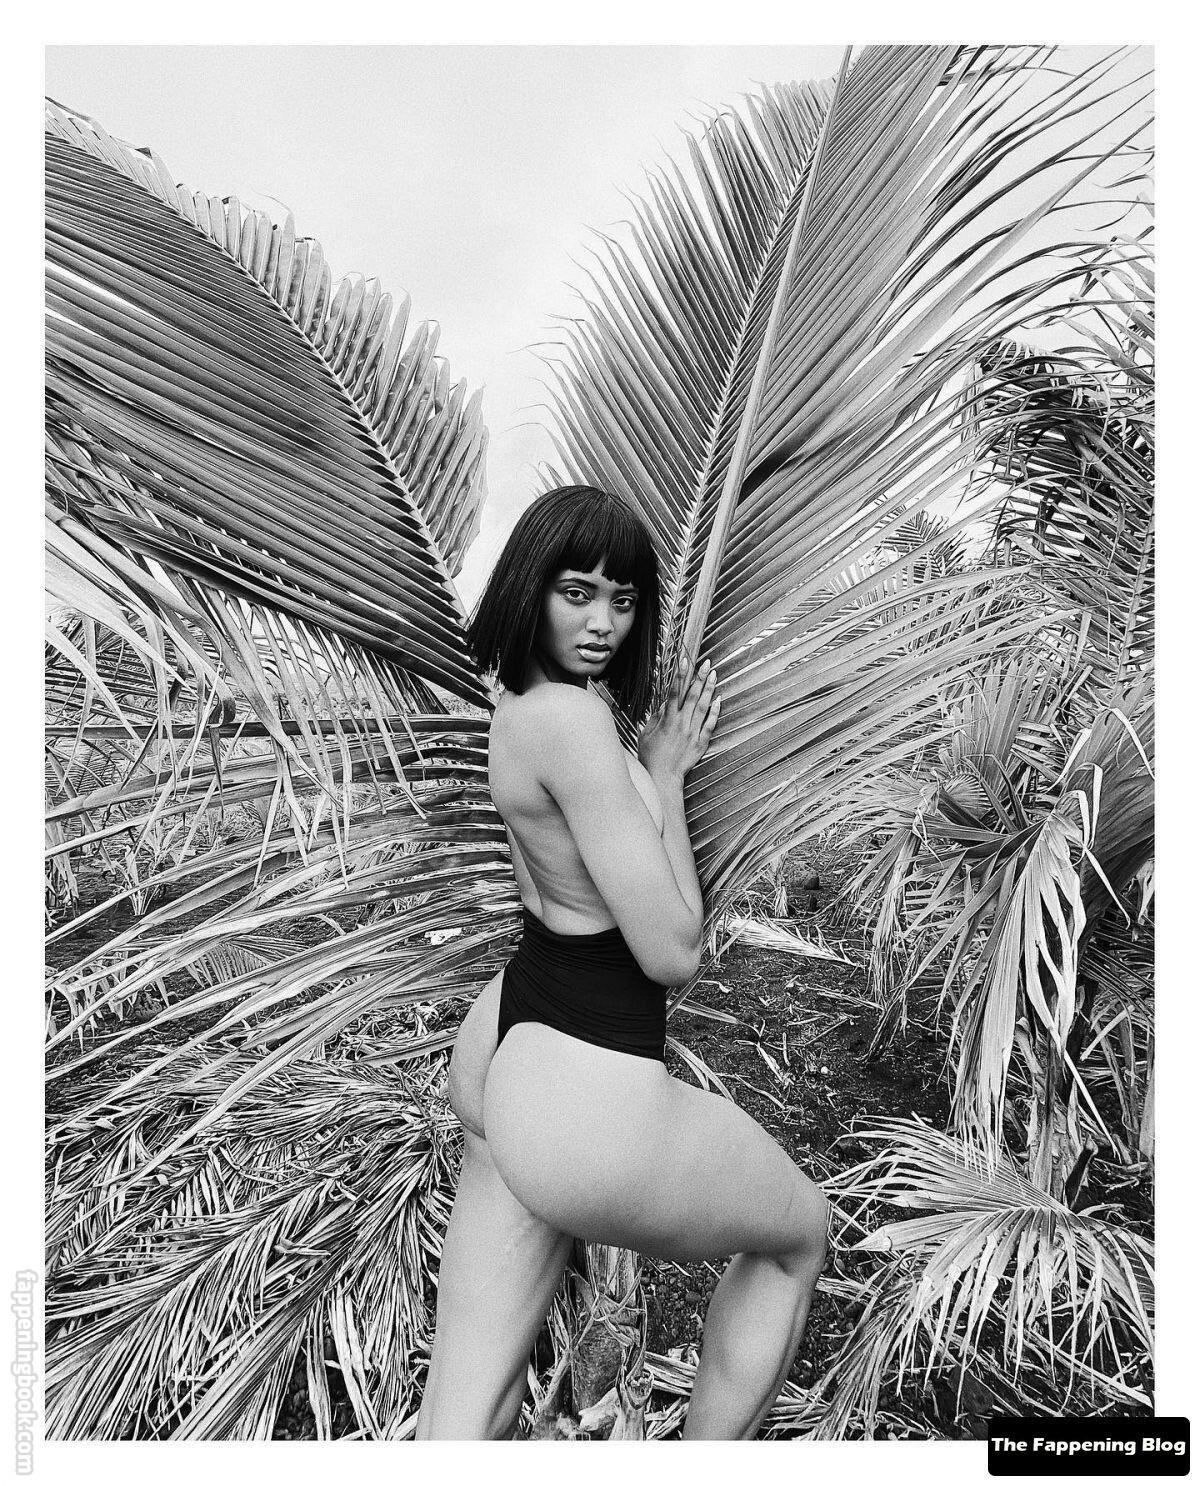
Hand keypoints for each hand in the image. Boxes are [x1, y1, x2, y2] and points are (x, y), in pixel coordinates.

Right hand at [637, 656, 720, 782]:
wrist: (662, 777)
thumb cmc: (650, 756)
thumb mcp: (646, 733)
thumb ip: (656, 716)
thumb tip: (665, 703)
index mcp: (667, 720)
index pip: (674, 692)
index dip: (679, 675)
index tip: (684, 661)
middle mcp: (681, 724)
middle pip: (692, 696)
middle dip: (699, 677)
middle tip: (706, 663)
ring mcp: (692, 733)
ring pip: (703, 707)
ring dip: (709, 689)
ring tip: (714, 675)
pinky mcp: (700, 743)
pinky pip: (710, 724)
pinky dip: (714, 711)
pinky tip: (718, 699)